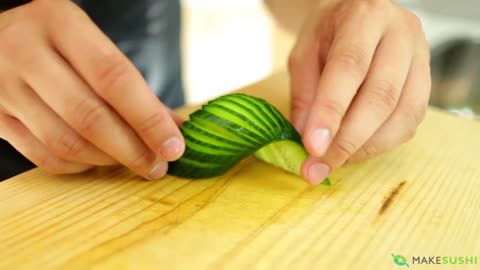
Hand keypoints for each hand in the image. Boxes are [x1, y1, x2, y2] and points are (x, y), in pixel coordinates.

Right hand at [0, 0, 184, 178]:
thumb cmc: (58, 43)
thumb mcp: (93, 45)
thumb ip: (133, 86)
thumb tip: (173, 129)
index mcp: (59, 23)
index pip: (114, 78)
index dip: (148, 118)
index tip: (173, 146)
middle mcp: (25, 52)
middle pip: (89, 116)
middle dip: (133, 149)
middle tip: (158, 165)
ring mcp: (3, 87)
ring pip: (66, 141)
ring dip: (109, 160)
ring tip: (135, 162)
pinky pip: (43, 155)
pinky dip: (79, 165)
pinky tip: (99, 160)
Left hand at [288, 0, 430, 183]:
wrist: (361, 14)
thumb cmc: (329, 31)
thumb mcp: (305, 51)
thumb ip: (305, 92)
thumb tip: (307, 138)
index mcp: (365, 16)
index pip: (349, 68)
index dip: (331, 111)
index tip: (312, 147)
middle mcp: (401, 34)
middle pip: (381, 96)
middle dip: (347, 140)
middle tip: (318, 167)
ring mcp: (421, 57)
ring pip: (403, 115)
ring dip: (365, 148)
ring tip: (334, 162)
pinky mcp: (427, 81)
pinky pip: (411, 122)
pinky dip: (381, 144)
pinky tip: (355, 150)